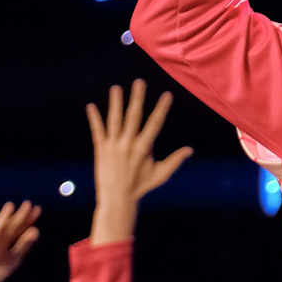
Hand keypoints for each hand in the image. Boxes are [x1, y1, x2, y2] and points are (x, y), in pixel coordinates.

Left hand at [85, 80, 192, 244]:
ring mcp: (113, 147)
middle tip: (139, 82)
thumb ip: (174, 161)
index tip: (167, 94)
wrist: (117, 199)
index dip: (161, 108)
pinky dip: (94, 119)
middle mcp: (128, 144)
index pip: (155, 123)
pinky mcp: (101, 151)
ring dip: (115, 103)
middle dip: (136, 98)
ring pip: (114, 121)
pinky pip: (97, 132)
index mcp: (144, 148)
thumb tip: (190, 149)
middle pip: (133, 116)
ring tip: (116, 88)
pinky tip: (90, 107)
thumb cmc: (141, 187)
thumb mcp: (160, 175)